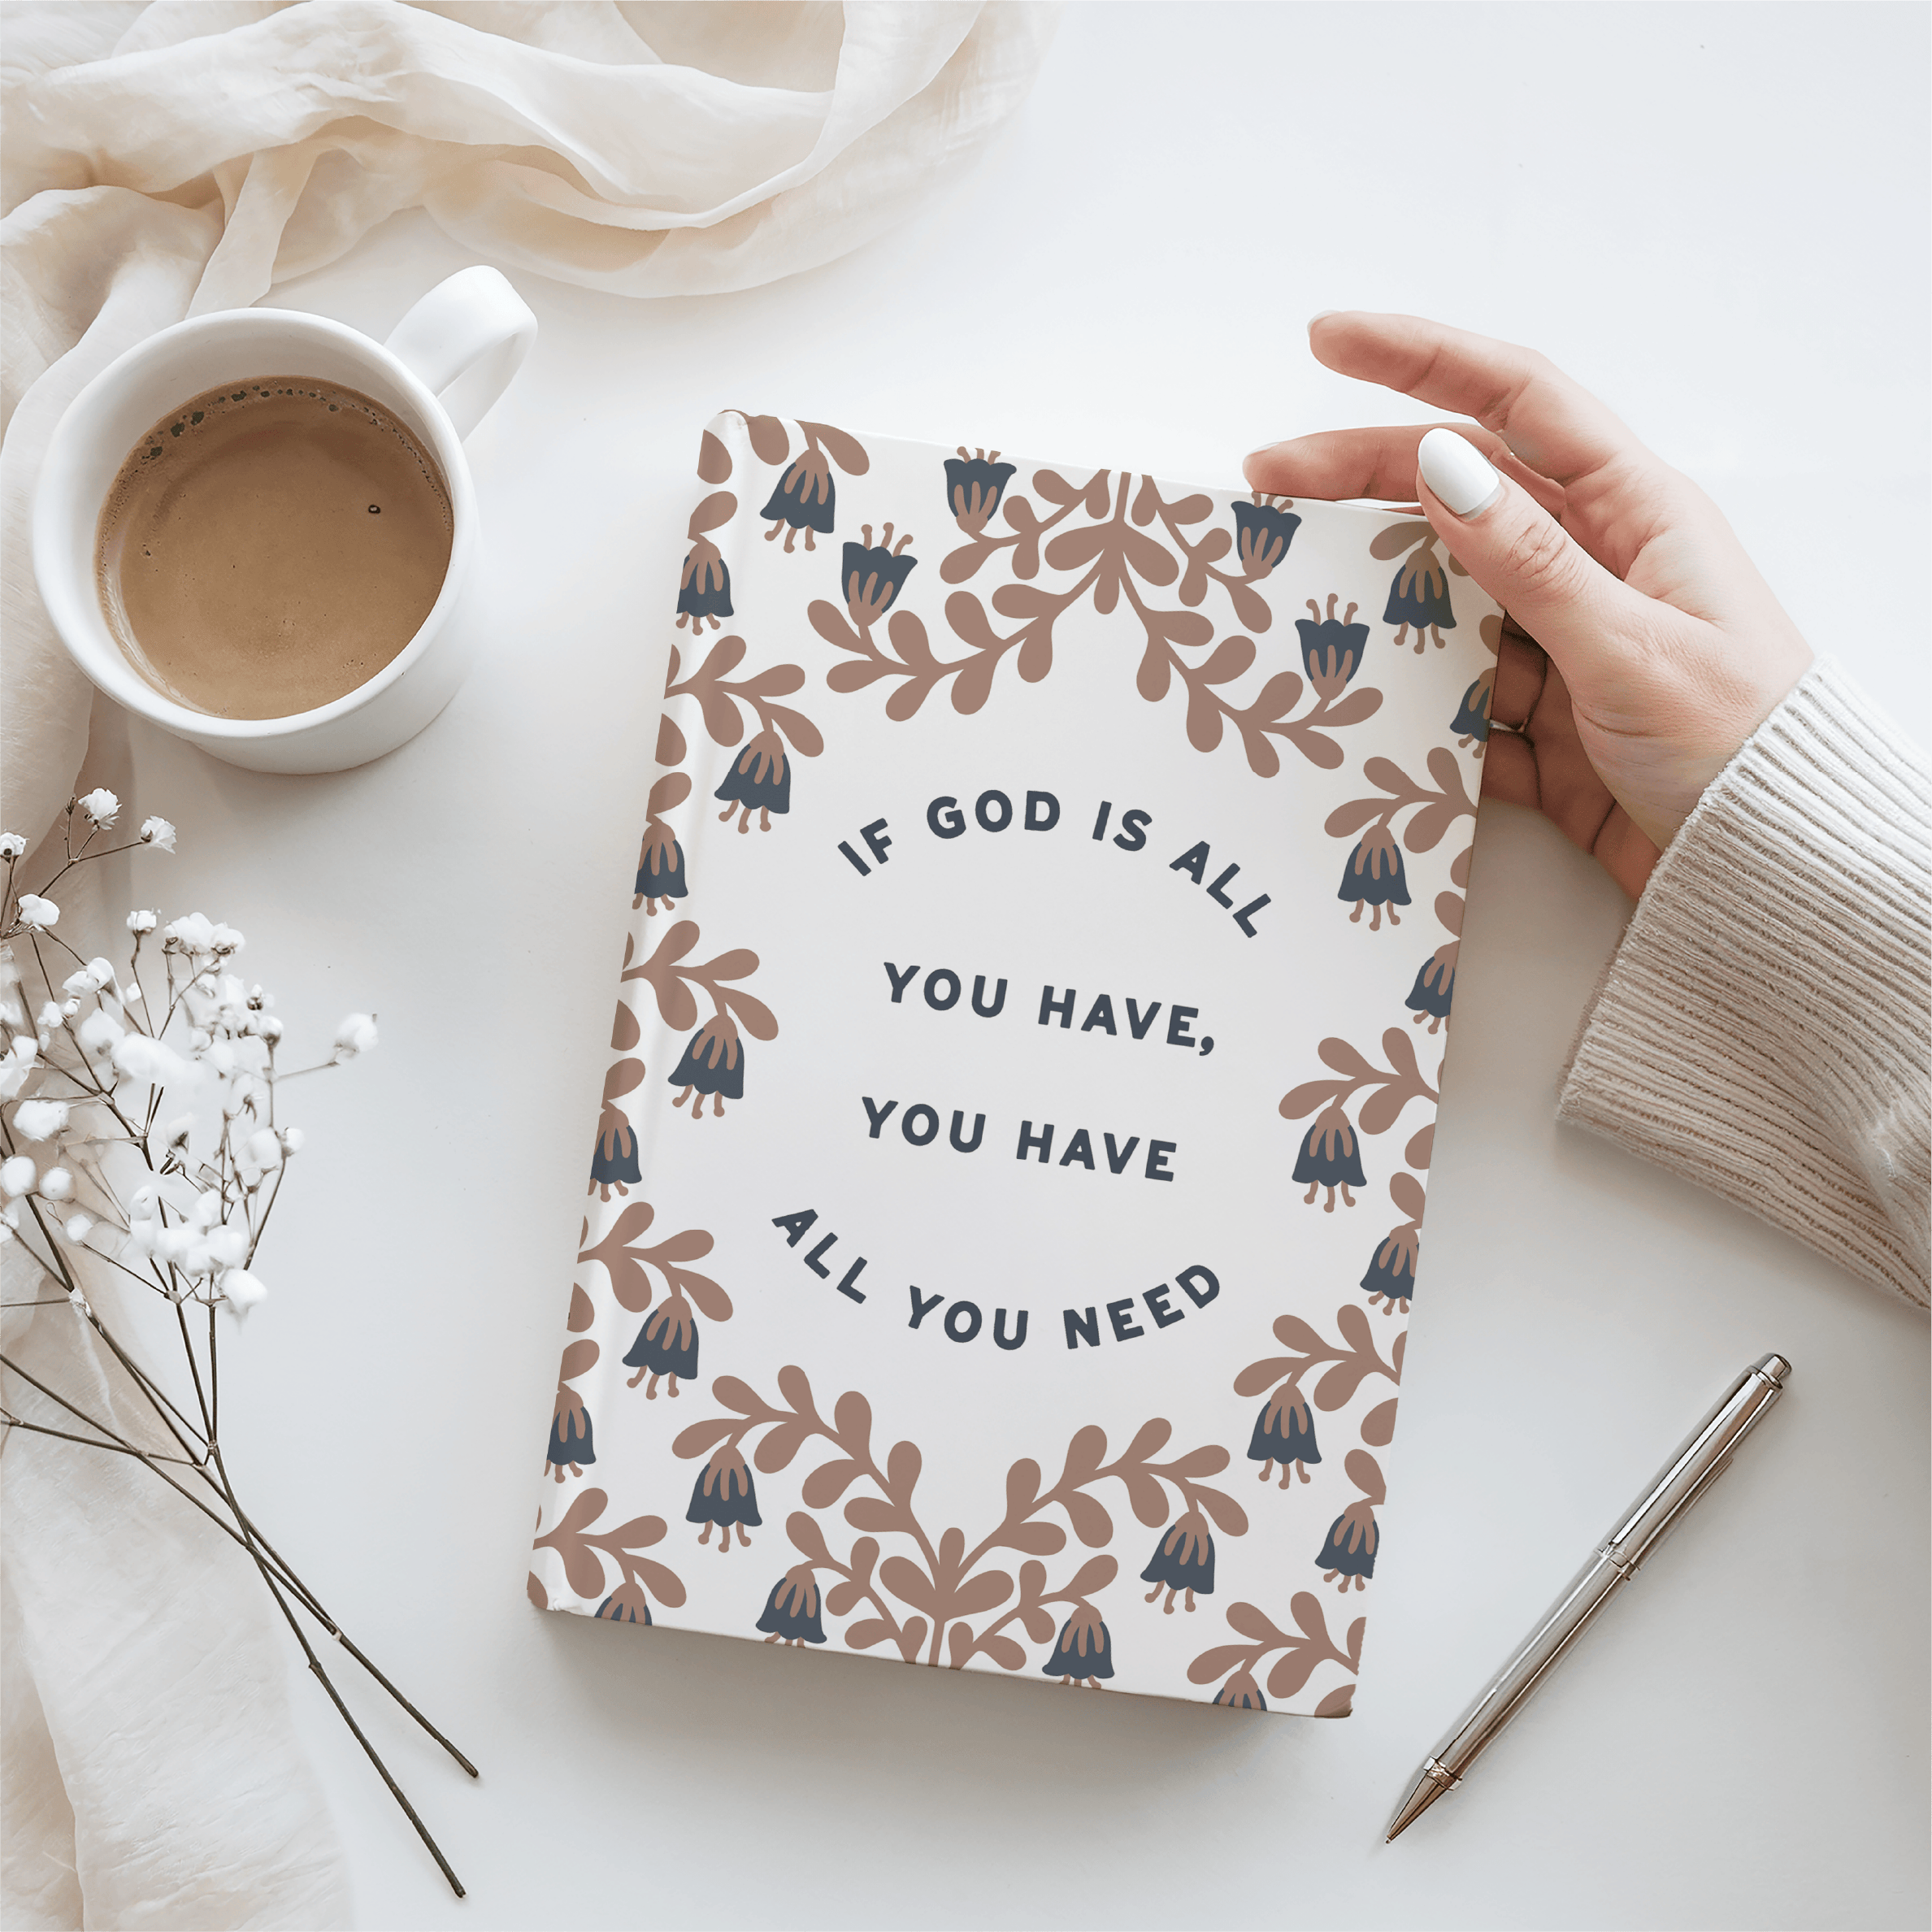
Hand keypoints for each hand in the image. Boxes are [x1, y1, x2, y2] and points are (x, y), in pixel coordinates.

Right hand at [1245, 315, 1813, 897]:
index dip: (1419, 360)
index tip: (1327, 342)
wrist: (1772, 874)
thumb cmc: (1742, 748)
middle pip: (1457, 496)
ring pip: (1444, 599)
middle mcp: (1594, 566)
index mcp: (1636, 515)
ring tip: (1292, 609)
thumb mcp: (1632, 648)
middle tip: (1264, 484)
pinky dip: (1406, 706)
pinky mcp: (1542, 724)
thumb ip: (1531, 563)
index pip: (1516, 403)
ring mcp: (1561, 646)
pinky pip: (1453, 698)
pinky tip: (1356, 713)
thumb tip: (1442, 466)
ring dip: (1374, 604)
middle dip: (1358, 481)